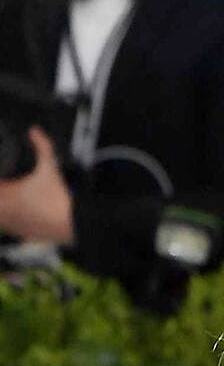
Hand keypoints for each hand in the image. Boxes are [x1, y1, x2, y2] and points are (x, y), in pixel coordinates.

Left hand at [0, 128, 74, 245]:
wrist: (73, 223)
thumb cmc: (58, 198)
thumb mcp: (49, 167)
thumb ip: (41, 146)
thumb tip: (35, 131)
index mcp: (5, 195)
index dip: (3, 184)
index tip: (8, 180)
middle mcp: (4, 212)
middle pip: (0, 201)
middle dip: (5, 194)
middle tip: (13, 188)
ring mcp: (12, 226)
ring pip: (2, 218)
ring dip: (6, 208)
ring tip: (18, 202)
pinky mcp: (21, 234)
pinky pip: (10, 229)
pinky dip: (14, 222)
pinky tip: (26, 215)